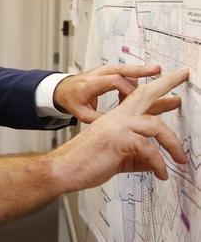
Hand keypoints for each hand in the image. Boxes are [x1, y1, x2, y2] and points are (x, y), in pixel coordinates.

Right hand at [49, 68, 188, 191]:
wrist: (65, 168)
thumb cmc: (86, 162)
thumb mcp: (118, 158)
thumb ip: (137, 156)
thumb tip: (154, 162)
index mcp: (116, 118)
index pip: (139, 97)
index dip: (158, 87)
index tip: (173, 78)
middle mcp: (116, 117)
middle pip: (144, 94)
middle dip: (166, 83)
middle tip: (182, 75)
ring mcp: (116, 125)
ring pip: (155, 125)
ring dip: (173, 144)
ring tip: (180, 159)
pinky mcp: (117, 139)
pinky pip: (149, 149)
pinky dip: (158, 164)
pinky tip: (161, 173)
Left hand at [53, 64, 181, 122]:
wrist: (63, 90)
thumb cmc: (72, 101)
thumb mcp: (82, 114)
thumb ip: (99, 119)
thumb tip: (119, 124)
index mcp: (89, 85)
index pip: (113, 81)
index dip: (127, 90)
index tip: (135, 101)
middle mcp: (96, 74)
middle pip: (120, 69)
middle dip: (140, 70)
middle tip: (157, 70)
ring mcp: (102, 70)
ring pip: (124, 67)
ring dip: (140, 71)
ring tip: (157, 71)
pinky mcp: (107, 70)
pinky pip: (123, 69)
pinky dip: (135, 73)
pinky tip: (146, 77)